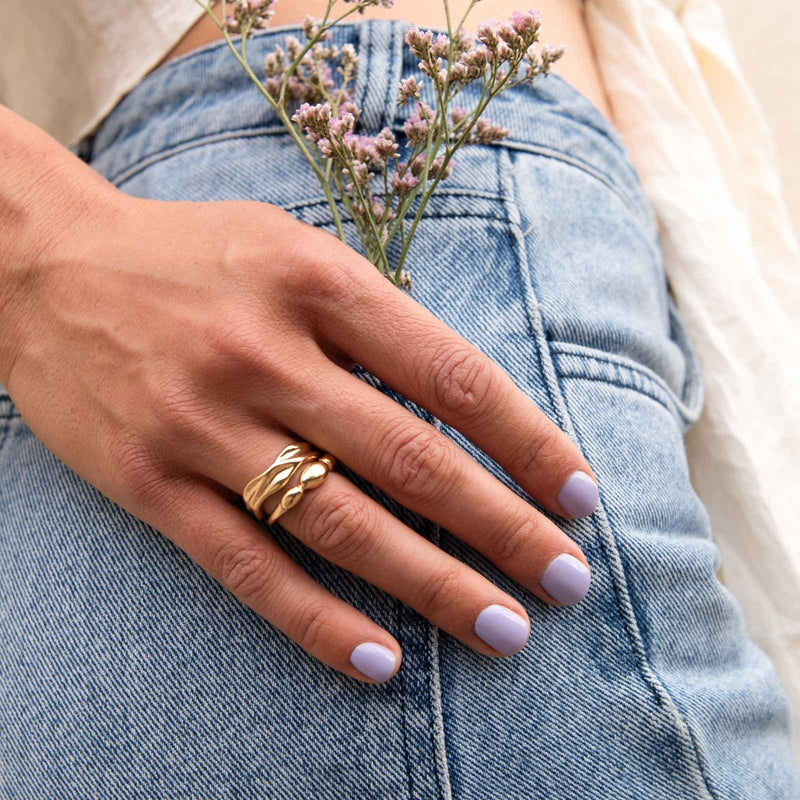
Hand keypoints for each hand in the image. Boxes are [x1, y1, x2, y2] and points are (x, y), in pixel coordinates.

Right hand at [4, 179, 598, 683]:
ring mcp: (202, 423)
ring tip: (504, 629)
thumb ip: (375, 320)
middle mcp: (264, 354)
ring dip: (432, 584)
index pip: (451, 376)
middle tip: (569, 581)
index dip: (528, 442)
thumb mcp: (293, 250)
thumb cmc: (193, 255)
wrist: (46, 266)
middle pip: (411, 460)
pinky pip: (243, 564)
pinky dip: (314, 619)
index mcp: (315, 281)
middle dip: (503, 528)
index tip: (579, 495)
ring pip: (339, 523)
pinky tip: (377, 660)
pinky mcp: (148, 482)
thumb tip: (464, 408)